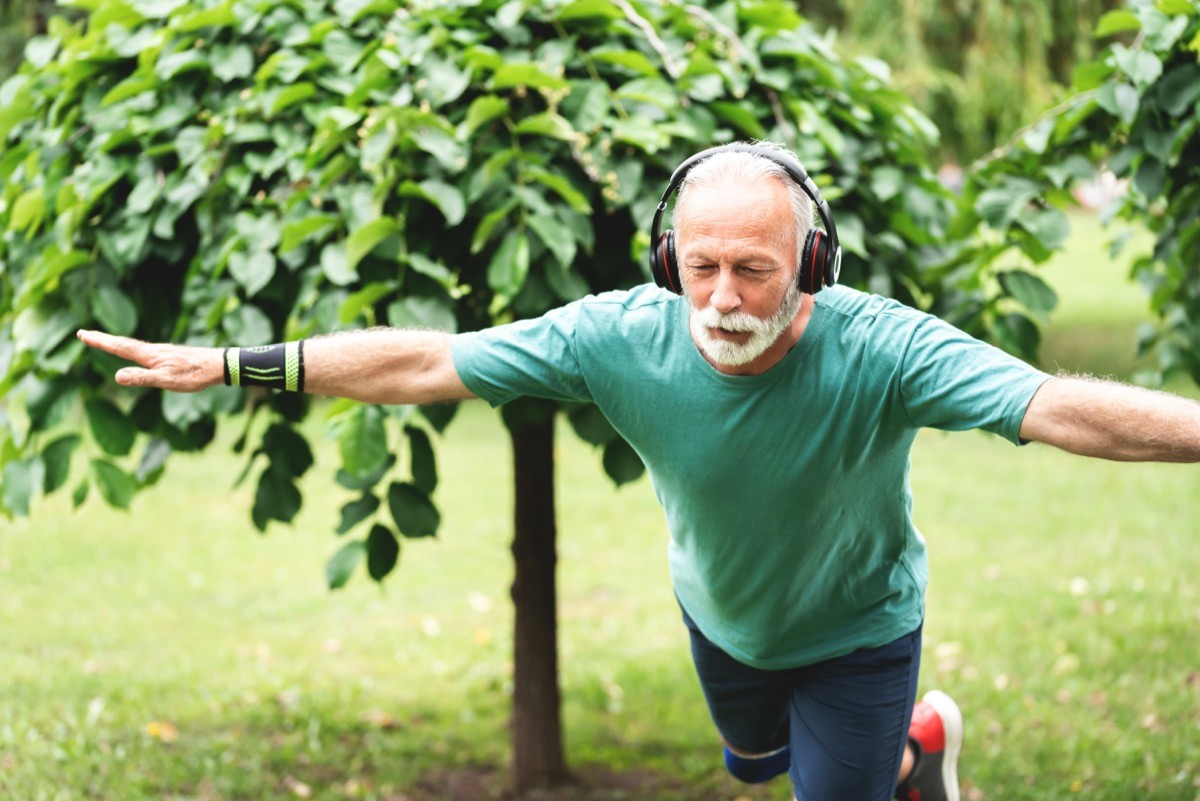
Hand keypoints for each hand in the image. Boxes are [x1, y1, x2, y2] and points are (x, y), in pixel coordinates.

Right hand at [76, 330, 224, 392]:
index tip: (82, 334)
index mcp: (149, 355)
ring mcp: (162, 351)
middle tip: (83, 334)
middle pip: (123, 343)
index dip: (100, 341)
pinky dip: (131, 348)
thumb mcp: (167, 380)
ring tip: (103, 341)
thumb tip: (117, 376)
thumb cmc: (194, 375)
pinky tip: (136, 353)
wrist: (217, 365)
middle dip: (103, 339)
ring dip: (115, 343)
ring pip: (133, 346)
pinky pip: (143, 350)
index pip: (118, 346)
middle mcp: (153, 350)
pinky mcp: (170, 355)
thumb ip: (142, 378)